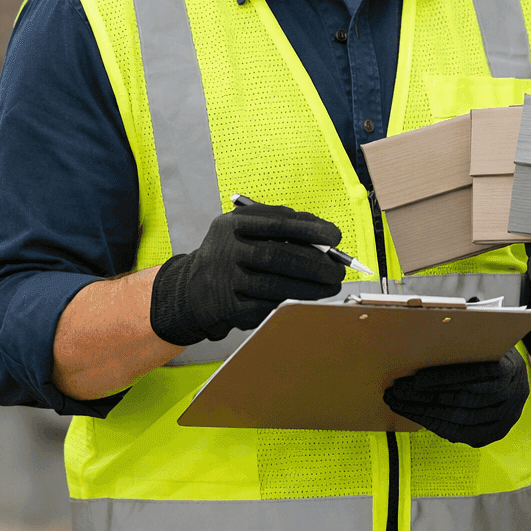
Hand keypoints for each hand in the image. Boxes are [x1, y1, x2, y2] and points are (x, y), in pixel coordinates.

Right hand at [149, 200, 343, 345]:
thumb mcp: (245, 229)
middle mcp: (224, 251)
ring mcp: (224, 281)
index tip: (335, 237)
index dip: (311, 229)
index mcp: (231, 224)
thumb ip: (280, 225)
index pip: (277, 223)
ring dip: (309, 288)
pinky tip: (307, 299)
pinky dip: (291, 302)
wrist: (191, 289)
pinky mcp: (227, 308)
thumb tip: (324, 236)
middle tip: (338, 270)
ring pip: (274, 285)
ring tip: (331, 286)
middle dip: (315, 263)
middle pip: (277, 256)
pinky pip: (266, 306)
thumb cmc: (231, 254)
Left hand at [384, 347, 529, 447]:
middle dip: (424, 396)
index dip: (443, 378)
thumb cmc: (493, 357)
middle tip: (397, 391)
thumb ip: (465, 346)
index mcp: (509, 369)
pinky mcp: (494, 433)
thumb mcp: (486, 345)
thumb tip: (429, 342)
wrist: (519, 382)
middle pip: (462, 399)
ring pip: (458, 419)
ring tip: (398, 403)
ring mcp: (504, 418)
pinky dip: (435, 425)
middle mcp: (510, 396)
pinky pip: (460, 434)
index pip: (474, 375)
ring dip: (423, 412)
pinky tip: (415, 416)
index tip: (416, 379)